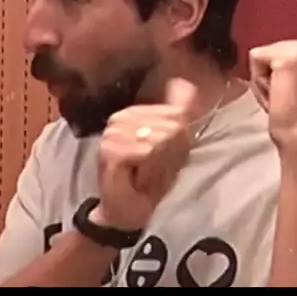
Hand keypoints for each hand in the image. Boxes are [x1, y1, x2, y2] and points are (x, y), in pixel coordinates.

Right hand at [95, 78, 196, 230]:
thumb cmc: (150, 182)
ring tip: (147, 176)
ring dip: (160, 164)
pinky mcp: (109, 152)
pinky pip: (146, 151)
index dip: (179, 140)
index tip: (166, 159)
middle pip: (170, 126)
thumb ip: (179, 112)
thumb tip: (187, 82)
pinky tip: (139, 179)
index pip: (175, 113)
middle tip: (155, 171)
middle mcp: (119, 119)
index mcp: (133, 113)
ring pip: (158, 139)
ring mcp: (112, 134)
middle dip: (170, 154)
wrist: (127, 213)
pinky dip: (150, 169)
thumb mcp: (173, 146)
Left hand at [249, 37, 296, 155]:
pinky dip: (259, 82)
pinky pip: (255, 59)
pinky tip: (277, 97)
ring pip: (264, 55)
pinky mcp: (286, 56)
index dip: (287, 74)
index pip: (288, 49)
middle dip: (276, 76)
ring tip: (286, 99)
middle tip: (290, 99)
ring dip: (267, 80)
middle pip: (275, 50)